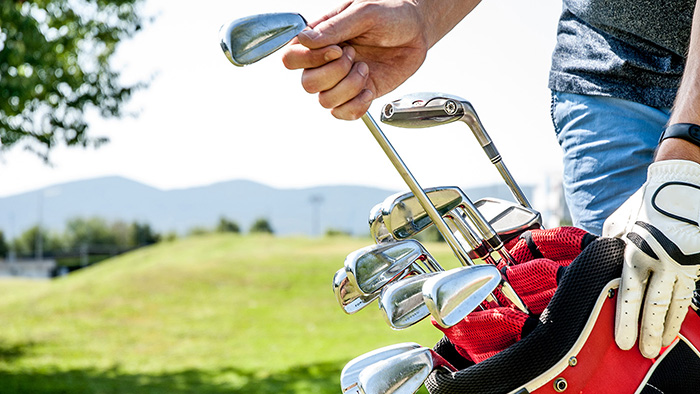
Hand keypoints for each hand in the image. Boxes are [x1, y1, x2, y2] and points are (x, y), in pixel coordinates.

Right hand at [281, 0, 430, 119]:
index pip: (291, 58)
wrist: (417, 30)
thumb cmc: (391, 13)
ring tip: (366, 69)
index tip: (336, 49)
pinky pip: (343, 113)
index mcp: (320, 38)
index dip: (309, 59)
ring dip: (349, 87)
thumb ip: (335, 27)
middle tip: (355, 56)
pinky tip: (369, 88)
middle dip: (334, 73)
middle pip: (307, 84)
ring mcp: (341, 80)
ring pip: (325, 101)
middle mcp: (326, 61)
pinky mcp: (358, 94)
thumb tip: (305, 39)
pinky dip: (357, 105)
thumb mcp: (364, 12)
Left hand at [603, 160, 699, 357]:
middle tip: (645, 353)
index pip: (629, 294)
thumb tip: (600, 263)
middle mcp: (660, 260)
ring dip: (669, 327)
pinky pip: (689, 293)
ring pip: (677, 303)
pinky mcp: (699, 262)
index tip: (624, 341)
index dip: (627, 320)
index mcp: (635, 251)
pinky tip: (677, 323)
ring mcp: (683, 262)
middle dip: (650, 333)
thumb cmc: (644, 205)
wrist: (680, 183)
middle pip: (655, 306)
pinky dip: (682, 310)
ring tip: (662, 344)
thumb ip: (611, 247)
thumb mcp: (618, 224)